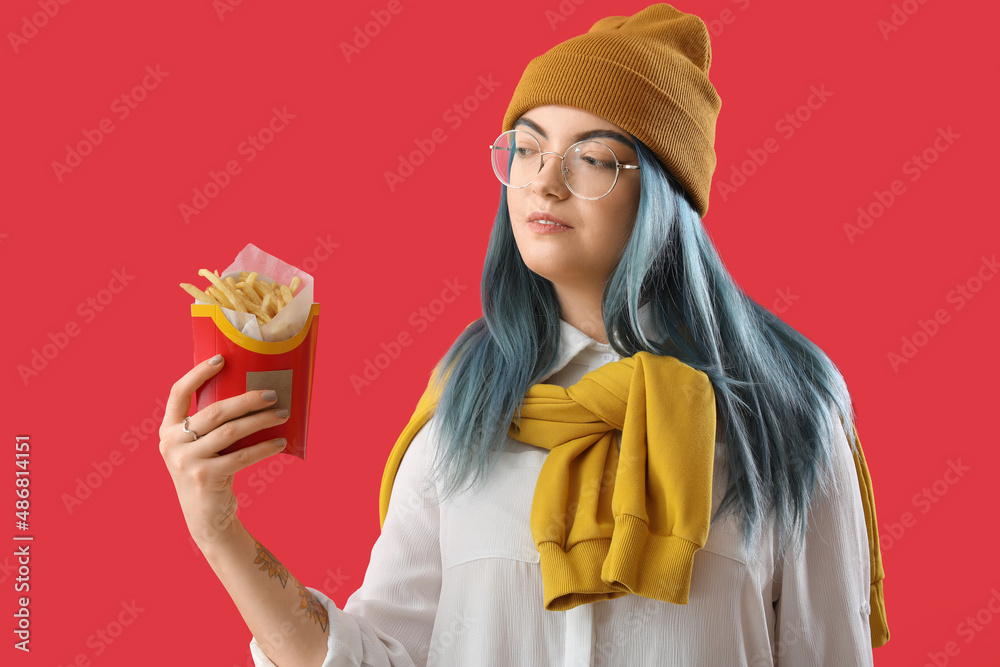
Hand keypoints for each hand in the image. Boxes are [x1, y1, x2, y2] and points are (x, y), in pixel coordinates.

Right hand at [159, 354, 289, 550]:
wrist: (206, 518)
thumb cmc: (210, 472)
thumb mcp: (201, 446)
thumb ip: (212, 425)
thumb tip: (252, 392)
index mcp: (168, 430)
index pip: (178, 393)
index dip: (198, 373)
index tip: (221, 358)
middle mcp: (171, 443)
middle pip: (215, 411)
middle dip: (247, 399)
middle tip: (273, 394)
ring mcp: (186, 461)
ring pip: (231, 431)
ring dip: (261, 421)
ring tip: (282, 415)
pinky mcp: (205, 477)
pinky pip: (242, 455)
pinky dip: (264, 447)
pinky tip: (280, 441)